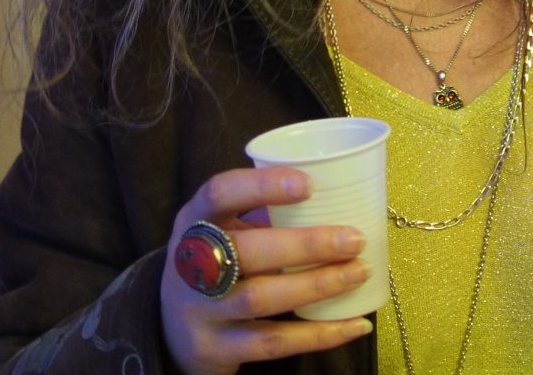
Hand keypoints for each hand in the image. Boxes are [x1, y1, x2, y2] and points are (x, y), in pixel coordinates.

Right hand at [161, 166, 373, 374]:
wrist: (172, 330)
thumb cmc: (214, 264)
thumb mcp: (222, 231)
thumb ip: (262, 216)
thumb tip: (336, 199)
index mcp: (194, 221)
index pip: (219, 193)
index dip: (261, 186)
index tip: (308, 184)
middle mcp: (191, 264)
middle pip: (246, 252)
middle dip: (305, 245)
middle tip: (354, 239)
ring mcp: (200, 310)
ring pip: (261, 298)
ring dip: (317, 285)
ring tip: (359, 272)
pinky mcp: (215, 349)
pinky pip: (273, 342)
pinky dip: (319, 334)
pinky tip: (355, 324)